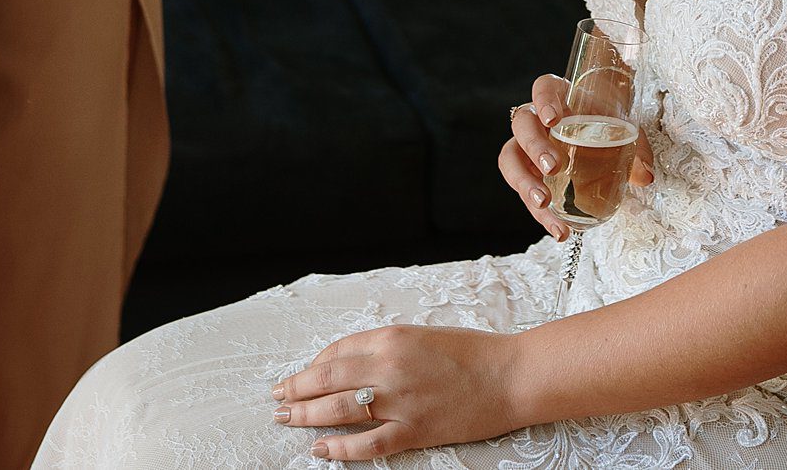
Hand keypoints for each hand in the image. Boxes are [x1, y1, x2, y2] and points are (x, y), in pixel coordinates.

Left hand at [274, 324, 520, 460]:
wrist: (510, 376)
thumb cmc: (471, 353)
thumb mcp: (422, 335)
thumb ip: (384, 347)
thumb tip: (347, 363)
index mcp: (391, 338)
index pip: (336, 352)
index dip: (311, 366)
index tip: (299, 376)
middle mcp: (389, 368)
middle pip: (326, 380)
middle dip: (295, 390)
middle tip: (276, 398)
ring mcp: (400, 402)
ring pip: (338, 411)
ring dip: (305, 416)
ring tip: (285, 420)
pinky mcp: (414, 431)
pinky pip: (367, 444)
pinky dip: (340, 449)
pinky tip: (321, 450)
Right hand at [499, 74, 653, 242]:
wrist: (604, 132)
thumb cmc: (609, 121)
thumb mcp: (626, 127)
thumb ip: (637, 148)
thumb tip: (645, 176)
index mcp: (559, 96)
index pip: (543, 88)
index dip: (543, 100)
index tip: (552, 119)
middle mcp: (536, 119)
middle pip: (522, 125)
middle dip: (534, 148)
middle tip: (554, 168)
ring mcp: (527, 147)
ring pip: (511, 160)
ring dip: (524, 184)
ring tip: (544, 205)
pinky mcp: (529, 174)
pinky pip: (524, 191)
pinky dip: (539, 213)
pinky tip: (559, 229)